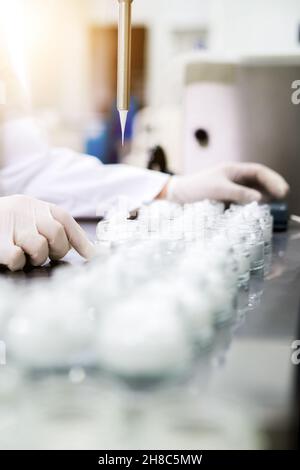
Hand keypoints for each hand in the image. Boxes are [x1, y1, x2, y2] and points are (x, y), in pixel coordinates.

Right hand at [0, 195, 94, 270]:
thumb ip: (48, 227)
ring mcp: (10, 226)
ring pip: (39, 246)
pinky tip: (11, 259)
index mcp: (32, 205)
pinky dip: (18, 262)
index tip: (93, 255)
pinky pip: (17, 257)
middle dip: (57, 249)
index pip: (64, 219)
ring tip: (25, 256)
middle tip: (45, 255)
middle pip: (57, 232)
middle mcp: (23, 211)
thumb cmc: (2, 225)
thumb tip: (77, 246)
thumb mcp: (24, 218)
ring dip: (36, 257)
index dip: (81, 239)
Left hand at [164, 163, 288, 204]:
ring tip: (273, 207)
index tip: (282, 190)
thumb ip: (238, 193)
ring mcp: (230, 189)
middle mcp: (234, 178)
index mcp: (233, 170)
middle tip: (283, 198)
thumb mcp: (217, 189)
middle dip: (272, 188)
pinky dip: (251, 206)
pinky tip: (257, 212)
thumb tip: (260, 198)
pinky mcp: (225, 200)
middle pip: (258, 181)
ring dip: (263, 198)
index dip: (272, 179)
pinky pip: (243, 202)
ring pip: (252, 192)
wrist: (177, 196)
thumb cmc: (195, 188)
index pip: (258, 172)